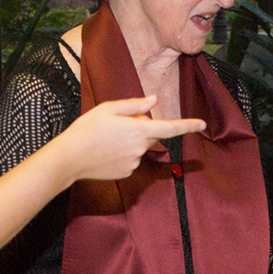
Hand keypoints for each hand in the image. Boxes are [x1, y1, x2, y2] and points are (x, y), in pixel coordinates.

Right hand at [53, 97, 205, 182]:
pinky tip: (105, 152)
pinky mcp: (126, 172)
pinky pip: (131, 159)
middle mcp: (140, 148)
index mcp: (138, 129)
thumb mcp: (108, 109)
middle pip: (151, 135)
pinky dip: (122, 154)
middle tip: (116, 125)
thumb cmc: (87, 129)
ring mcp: (134, 162)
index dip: (188, 125)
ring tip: (106, 139)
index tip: (202, 124)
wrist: (70, 158)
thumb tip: (154, 101)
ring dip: (130, 142)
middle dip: (141, 128)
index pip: (169, 127)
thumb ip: (134, 105)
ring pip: (139, 148)